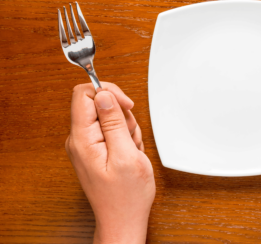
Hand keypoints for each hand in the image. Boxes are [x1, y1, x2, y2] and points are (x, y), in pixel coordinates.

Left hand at [65, 82, 154, 243]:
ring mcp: (88, 144)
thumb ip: (114, 122)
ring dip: (126, 128)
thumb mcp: (126, 155)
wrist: (124, 218)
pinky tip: (129, 154)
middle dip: (122, 115)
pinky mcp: (97, 149)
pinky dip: (126, 138)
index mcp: (82, 139)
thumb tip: (103, 95)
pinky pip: (113, 130)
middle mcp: (80, 139)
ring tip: (131, 150)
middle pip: (99, 103)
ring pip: (109, 117)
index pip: (85, 94)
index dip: (108, 93)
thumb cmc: (126, 195)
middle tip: (129, 137)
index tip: (126, 106)